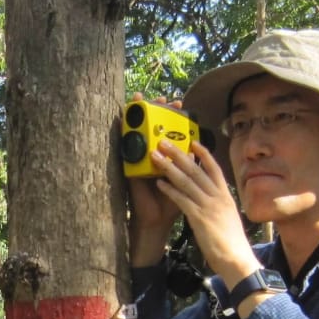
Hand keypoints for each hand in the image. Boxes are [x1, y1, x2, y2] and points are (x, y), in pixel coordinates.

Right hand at [127, 93, 181, 266]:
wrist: (158, 220)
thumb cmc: (172, 203)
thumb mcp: (185, 182)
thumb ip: (190, 166)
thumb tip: (195, 148)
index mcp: (169, 158)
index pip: (170, 132)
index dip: (174, 118)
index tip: (180, 105)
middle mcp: (154, 155)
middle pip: (154, 127)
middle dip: (158, 111)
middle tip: (162, 98)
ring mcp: (140, 158)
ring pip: (138, 131)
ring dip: (138, 114)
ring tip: (140, 98)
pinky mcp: (129, 165)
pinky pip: (125, 145)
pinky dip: (123, 130)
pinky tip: (122, 115)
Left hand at [150, 140, 260, 290]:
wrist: (236, 259)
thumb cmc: (232, 243)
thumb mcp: (229, 218)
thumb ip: (220, 206)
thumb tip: (213, 201)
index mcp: (226, 196)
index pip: (214, 169)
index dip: (203, 154)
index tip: (193, 142)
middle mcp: (218, 197)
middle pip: (196, 170)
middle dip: (179, 154)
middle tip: (164, 142)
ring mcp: (209, 206)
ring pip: (186, 181)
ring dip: (169, 167)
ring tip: (155, 156)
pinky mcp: (199, 218)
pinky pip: (182, 199)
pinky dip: (170, 190)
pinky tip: (159, 183)